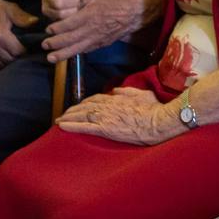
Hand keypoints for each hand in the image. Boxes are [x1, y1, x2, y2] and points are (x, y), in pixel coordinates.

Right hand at [0, 0, 25, 71]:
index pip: (17, 52)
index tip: (27, 46)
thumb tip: (36, 22)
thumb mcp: (11, 8)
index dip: (25, 50)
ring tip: (13, 55)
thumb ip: (23, 18)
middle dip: (17, 57)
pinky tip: (2, 60)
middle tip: (22, 51)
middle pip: (9, 60)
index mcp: (0, 36)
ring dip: (8, 62)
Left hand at [42, 0, 143, 61]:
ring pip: (77, 48)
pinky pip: (86, 50)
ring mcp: (98, 37)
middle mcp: (94, 28)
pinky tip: (67, 55)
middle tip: (45, 44)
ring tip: (51, 58)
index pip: (71, 23)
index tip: (48, 29)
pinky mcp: (102, 43)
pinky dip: (75, 53)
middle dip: (56, 43)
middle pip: (71, 38)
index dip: (58, 28)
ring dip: (62, 53)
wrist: (137, 12)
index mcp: (92, 13)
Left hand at [56, 87, 182, 144]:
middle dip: (72, 110)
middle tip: (64, 114)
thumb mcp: (143, 95)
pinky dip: (71, 126)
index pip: (96, 98)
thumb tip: (115, 90)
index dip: (85, 102)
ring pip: (81, 115)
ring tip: (59, 120)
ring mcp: (105, 117)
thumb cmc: (154, 109)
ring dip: (68, 117)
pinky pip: (84, 127)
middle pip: (85, 106)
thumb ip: (127, 91)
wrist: (159, 121)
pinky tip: (61, 126)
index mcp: (117, 98)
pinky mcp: (105, 128)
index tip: (79, 106)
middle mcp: (108, 106)